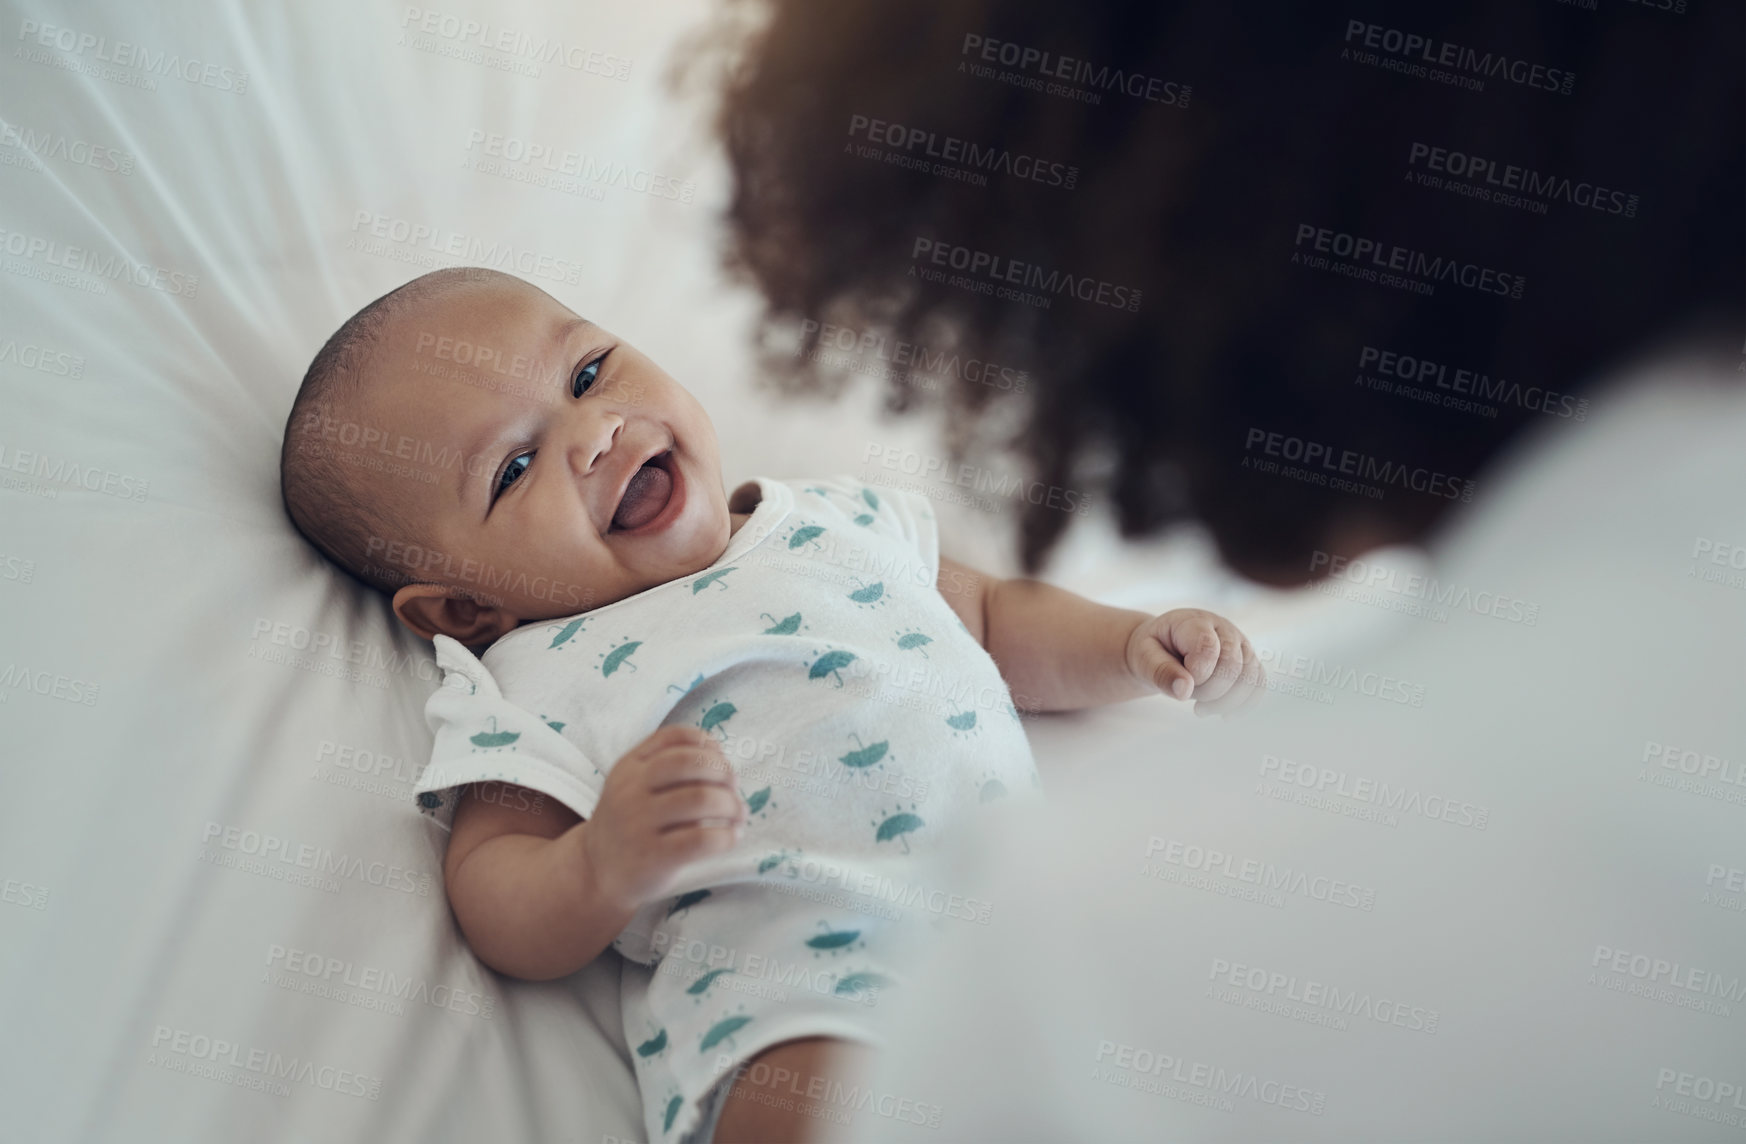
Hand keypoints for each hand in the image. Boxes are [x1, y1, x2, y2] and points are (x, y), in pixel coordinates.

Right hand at [581, 724, 745, 911]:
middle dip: (723, 772)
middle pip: (690, 763)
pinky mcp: (652, 857)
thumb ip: (671, 766)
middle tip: (734, 789)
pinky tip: (731, 837)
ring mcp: (638, 823)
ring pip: (700, 798)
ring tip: (738, 815)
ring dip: (732, 804)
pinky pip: (702, 839)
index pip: (674, 737)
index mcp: (629, 766)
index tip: (720, 762)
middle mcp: (630, 790)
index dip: (707, 745)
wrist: (597, 871)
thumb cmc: (631, 823)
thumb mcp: (637, 785)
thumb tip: (720, 757)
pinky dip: (727, 835)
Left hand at [1124, 608, 1264, 716]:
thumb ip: (1161, 672)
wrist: (1161, 649)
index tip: (1182, 682)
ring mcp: (1239, 644)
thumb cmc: (1151, 652)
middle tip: (1190, 698)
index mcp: (1194, 622)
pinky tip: (1224, 715)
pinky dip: (1244, 704)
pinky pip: (1258, 684)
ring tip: (1201, 709)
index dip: (1198, 674)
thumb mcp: (1143, 658)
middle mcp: (1223, 629)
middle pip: (1233, 665)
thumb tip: (1184, 690)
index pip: (1208, 647)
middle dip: (1211, 691)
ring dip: (1227, 702)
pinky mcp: (1248, 661)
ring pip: (1250, 676)